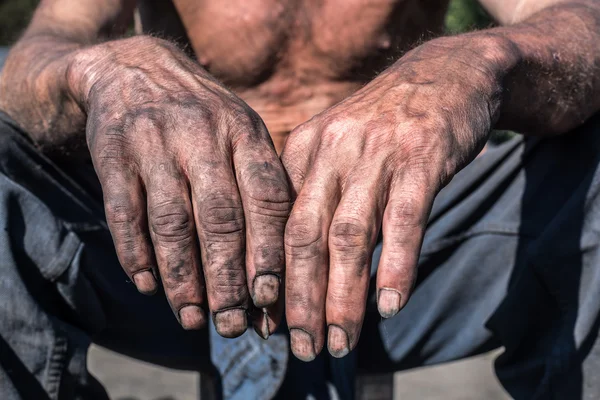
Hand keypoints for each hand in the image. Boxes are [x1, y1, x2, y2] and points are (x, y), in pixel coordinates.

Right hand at [69, 37, 289, 337]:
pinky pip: (124, 211)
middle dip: (227, 279)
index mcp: (244, 132)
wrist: (133, 70)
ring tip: (192, 319)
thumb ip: (261, 188)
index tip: (271, 300)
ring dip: (182, 277)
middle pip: (220, 219)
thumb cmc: (202, 118)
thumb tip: (278, 268)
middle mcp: (202, 135)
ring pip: (172, 222)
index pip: (265, 198)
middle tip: (233, 326)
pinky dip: (135, 252)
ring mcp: (154, 142)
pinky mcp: (113, 152)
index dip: (269, 252)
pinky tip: (147, 285)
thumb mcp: (241, 133)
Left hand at [281, 36, 509, 359]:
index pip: (277, 225)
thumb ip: (318, 192)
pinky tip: (390, 305)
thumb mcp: (340, 146)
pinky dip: (396, 266)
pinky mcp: (423, 157)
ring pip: (350, 235)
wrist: (447, 72)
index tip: (271, 323)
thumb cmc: (388, 122)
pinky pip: (404, 221)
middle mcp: (333, 151)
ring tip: (340, 340)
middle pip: (304, 236)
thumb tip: (300, 261)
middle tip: (300, 347)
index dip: (272, 278)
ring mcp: (378, 153)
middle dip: (300, 298)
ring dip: (343, 295)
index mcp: (305, 150)